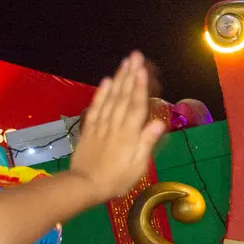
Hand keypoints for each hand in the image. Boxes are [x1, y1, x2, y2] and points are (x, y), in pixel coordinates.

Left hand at [69, 51, 166, 201]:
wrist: (84, 187)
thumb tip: (159, 123)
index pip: (136, 106)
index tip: (142, 70)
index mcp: (129, 134)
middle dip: (130, 75)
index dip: (140, 87)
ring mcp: (101, 125)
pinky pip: (95, 108)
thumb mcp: (137, 167)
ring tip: (124, 63)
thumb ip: (146, 143)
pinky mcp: (89, 129)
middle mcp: (115, 124)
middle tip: (135, 56)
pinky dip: (101, 93)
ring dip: (118, 79)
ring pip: (111, 98)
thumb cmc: (116, 180)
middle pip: (124, 96)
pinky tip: (106, 81)